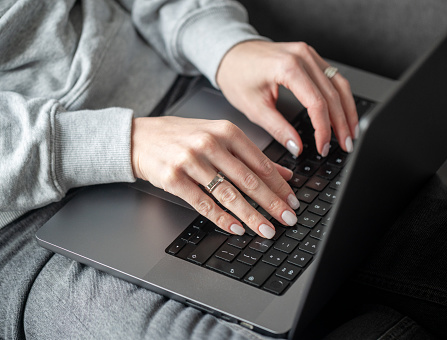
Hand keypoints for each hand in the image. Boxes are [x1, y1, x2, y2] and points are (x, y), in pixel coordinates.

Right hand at [131, 116, 299, 237]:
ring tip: (266, 230)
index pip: (261, 163)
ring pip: (228, 194)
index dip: (280, 185)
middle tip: (288, 219)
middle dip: (273, 204)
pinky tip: (236, 228)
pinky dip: (222, 219)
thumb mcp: (218, 136)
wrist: (139, 138)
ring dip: (251, 215)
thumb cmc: (182, 137)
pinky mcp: (174, 178)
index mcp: (226, 130)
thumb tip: (284, 174)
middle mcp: (210, 143)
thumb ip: (251, 155)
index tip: (293, 201)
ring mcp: (191, 161)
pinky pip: (203, 203)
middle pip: (248, 180)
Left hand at [216, 40, 358, 155]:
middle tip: (345, 145)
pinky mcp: (310, 56)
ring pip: (339, 84)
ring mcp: (309, 54)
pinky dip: (341, 97)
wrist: (230, 53)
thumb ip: (278, 129)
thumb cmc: (237, 75)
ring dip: (348, 111)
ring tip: (350, 133)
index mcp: (287, 67)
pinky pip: (333, 77)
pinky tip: (344, 113)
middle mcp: (302, 56)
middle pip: (333, 94)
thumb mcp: (254, 108)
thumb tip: (297, 148)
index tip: (323, 147)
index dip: (324, 129)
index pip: (317, 103)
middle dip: (341, 124)